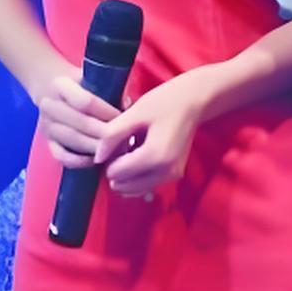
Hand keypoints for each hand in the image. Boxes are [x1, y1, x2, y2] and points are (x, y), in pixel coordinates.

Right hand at [37, 71, 121, 167]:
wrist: (49, 86)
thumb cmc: (80, 82)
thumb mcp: (92, 78)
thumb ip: (110, 89)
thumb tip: (127, 106)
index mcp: (60, 85)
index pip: (85, 102)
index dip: (106, 112)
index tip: (123, 117)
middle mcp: (49, 105)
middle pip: (80, 123)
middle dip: (104, 133)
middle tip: (124, 138)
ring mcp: (46, 125)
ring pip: (73, 141)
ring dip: (96, 148)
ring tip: (115, 150)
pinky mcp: (47, 142)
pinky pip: (63, 157)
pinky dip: (80, 161)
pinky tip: (97, 159)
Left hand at [93, 70, 213, 196]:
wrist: (194, 100)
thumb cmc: (164, 101)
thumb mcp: (135, 113)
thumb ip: (112, 135)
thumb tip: (97, 158)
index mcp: (155, 157)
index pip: (117, 173)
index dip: (108, 159)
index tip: (111, 142)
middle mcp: (165, 173)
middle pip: (125, 186)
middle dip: (116, 170)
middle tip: (118, 146)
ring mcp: (172, 176)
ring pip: (135, 189)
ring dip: (126, 175)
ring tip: (127, 149)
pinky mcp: (175, 175)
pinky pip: (147, 185)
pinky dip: (137, 176)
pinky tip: (138, 155)